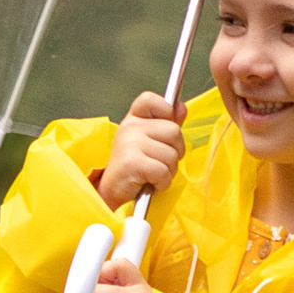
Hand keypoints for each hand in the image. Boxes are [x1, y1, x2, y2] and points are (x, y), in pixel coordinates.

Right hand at [98, 92, 183, 208]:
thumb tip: (182, 107)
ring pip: (172, 155)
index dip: (165, 111)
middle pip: (174, 131)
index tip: (161, 132)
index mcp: (133, 119)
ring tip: (151, 175)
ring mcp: (130, 143)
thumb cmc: (134, 167)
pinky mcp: (132, 162)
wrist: (112, 193)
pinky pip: (163, 172)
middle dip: (174, 153)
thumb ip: (166, 123)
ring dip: (168, 172)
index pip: (150, 99)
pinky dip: (162, 183)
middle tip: (158, 163)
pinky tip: (149, 183)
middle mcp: (130, 127)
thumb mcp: (149, 141)